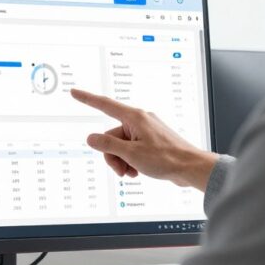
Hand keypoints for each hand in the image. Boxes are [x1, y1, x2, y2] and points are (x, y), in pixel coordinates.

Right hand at [71, 88, 218, 190]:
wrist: (190, 168)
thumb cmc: (166, 158)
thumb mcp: (131, 153)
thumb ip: (108, 144)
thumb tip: (91, 138)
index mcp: (134, 118)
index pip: (105, 105)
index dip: (87, 99)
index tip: (74, 92)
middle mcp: (139, 121)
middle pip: (111, 136)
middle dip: (112, 155)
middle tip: (121, 169)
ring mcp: (145, 132)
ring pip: (121, 145)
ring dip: (122, 161)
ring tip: (131, 172)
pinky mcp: (150, 142)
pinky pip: (131, 149)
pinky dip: (131, 161)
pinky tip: (137, 171)